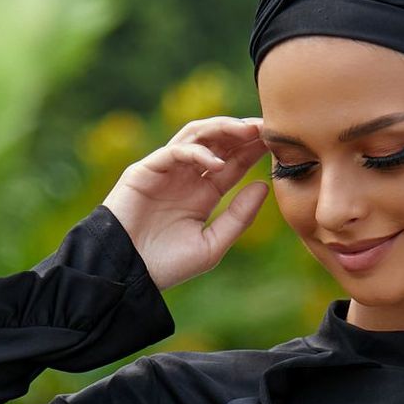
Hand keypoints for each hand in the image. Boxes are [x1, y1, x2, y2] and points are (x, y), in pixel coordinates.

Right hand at [103, 117, 269, 292]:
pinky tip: (218, 165)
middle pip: (216, 142)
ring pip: (196, 136)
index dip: (253, 150)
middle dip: (241, 132)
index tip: (276, 142)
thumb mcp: (213, 245)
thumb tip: (263, 186)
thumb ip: (238, 217)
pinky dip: (198, 153)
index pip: (232, 163)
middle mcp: (185, 177)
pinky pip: (174, 152)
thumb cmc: (168, 266)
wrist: (127, 275)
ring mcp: (165, 171)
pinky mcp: (144, 170)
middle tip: (267, 128)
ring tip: (247, 132)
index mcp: (202, 194)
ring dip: (222, 129)